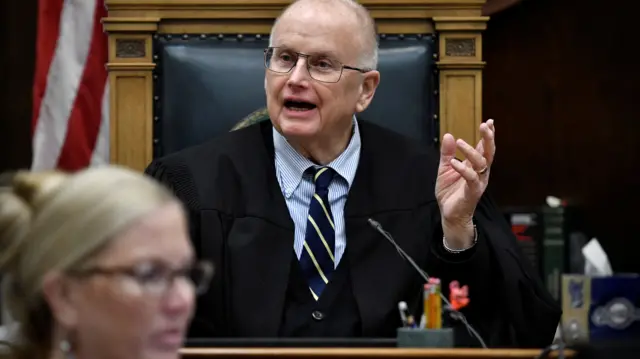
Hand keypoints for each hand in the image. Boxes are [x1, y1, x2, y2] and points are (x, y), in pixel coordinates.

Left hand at [435, 119, 495, 246]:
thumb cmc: (450, 192)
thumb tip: (448, 135)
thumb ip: (447, 153)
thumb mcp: (445, 169)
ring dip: (472, 152)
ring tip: (460, 142)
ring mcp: (478, 182)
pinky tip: (454, 163)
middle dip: (488, 139)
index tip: (489, 122)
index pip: (484, 148)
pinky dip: (463, 169)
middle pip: (489, 153)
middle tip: (485, 126)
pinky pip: (471, 179)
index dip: (488, 135)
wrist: (449, 214)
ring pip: (481, 164)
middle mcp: (481, 173)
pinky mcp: (472, 192)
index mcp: (476, 166)